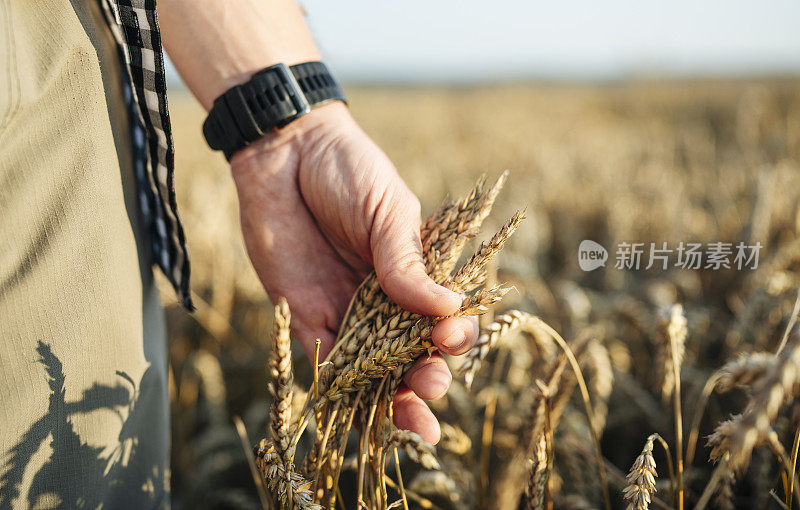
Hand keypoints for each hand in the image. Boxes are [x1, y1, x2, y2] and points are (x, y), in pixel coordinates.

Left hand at [230, 102, 478, 442]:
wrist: (283, 154)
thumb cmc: (347, 170)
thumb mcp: (387, 209)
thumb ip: (407, 262)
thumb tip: (449, 309)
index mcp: (417, 273)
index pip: (446, 318)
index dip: (454, 336)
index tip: (449, 337)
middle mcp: (387, 301)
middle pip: (414, 354)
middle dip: (427, 377)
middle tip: (430, 384)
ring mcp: (349, 313)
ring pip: (377, 371)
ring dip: (394, 400)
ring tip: (411, 420)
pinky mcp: (308, 319)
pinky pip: (330, 365)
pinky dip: (345, 393)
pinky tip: (360, 412)